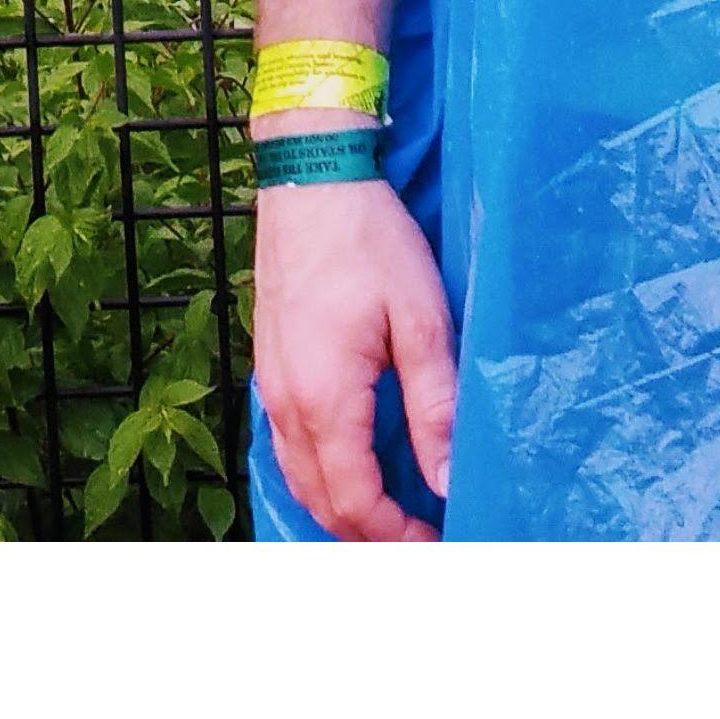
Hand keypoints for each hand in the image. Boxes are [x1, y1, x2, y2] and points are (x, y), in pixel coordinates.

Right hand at [255, 179, 457, 539]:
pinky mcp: (270, 365)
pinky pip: (288, 446)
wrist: (311, 175)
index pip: (356, 503)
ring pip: (299, 478)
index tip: (441, 544)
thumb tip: (449, 481)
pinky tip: (355, 470)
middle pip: (321, 503)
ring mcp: (270, 384)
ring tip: (395, 519)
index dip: (398, 537)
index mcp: (325, 399)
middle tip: (423, 543)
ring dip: (343, 510)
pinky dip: (321, 476)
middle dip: (370, 537)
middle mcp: (287, 403)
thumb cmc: (370, 240)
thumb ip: (434, 407)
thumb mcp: (420, 320)